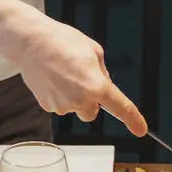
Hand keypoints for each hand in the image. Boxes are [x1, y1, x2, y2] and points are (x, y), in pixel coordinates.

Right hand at [10, 15, 147, 136]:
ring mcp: (62, 105)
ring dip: (74, 96)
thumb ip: (103, 74)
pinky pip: (61, 104)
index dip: (133, 120)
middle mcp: (80, 100)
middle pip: (93, 112)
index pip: (121, 108)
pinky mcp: (47, 106)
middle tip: (81, 77)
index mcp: (97, 85)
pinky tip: (53, 78)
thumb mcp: (94, 51)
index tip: (140, 130)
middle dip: (91, 100)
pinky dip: (60, 95)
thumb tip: (103, 87)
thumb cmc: (63, 41)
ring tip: (63, 72)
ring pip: (76, 108)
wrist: (30, 42)